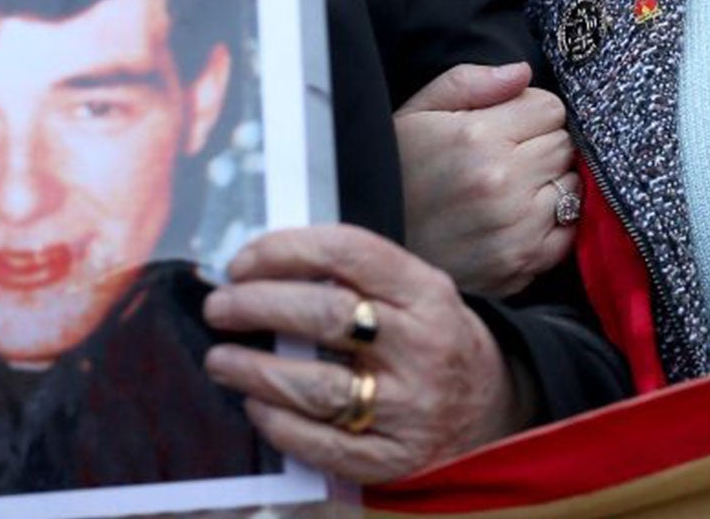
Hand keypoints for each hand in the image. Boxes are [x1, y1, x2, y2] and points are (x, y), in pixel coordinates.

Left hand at [203, 224, 525, 483]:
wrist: (490, 409)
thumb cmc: (432, 338)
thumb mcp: (416, 291)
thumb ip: (356, 276)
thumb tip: (264, 268)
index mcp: (426, 292)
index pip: (348, 253)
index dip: (285, 251)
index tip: (242, 261)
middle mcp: (421, 347)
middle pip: (325, 317)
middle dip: (258, 306)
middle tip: (219, 307)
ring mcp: (408, 407)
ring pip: (316, 386)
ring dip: (255, 370)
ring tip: (220, 360)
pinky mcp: (391, 458)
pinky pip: (321, 443)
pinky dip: (279, 424)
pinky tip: (256, 406)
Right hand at [395, 62, 578, 297]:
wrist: (374, 243)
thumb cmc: (397, 169)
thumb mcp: (419, 110)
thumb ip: (472, 81)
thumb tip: (523, 71)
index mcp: (479, 138)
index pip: (551, 108)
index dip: (530, 112)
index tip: (508, 125)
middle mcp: (502, 184)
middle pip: (563, 146)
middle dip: (541, 145)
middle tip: (507, 157)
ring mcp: (514, 230)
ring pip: (573, 188)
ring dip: (550, 184)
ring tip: (510, 189)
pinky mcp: (519, 266)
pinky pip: (568, 233)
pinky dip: (553, 224)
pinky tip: (518, 219)